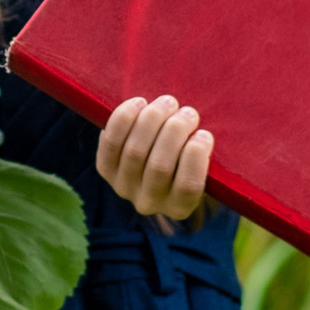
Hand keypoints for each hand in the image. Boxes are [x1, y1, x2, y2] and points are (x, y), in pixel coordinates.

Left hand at [96, 92, 211, 223]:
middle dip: (175, 131)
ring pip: (135, 151)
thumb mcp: (203, 164)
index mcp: (180, 207)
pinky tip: (139, 103)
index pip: (188, 187)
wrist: (153, 161)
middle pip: (160, 166)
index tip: (204, 133)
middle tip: (188, 112)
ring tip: (168, 102)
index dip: (196, 158)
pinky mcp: (105, 169)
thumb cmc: (188, 158)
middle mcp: (149, 203)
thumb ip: (205, 153)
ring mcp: (123, 187)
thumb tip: (203, 131)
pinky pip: (110, 142)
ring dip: (153, 120)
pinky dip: (124, 119)